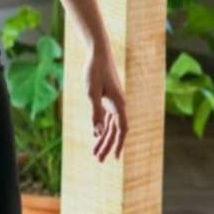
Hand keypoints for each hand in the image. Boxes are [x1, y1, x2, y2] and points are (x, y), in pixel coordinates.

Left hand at [85, 43, 127, 161]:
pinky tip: (97, 135)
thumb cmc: (94, 71)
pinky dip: (103, 128)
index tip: (115, 158)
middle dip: (107, 145)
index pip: (121, 130)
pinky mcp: (109, 98)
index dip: (118, 144)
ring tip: (95, 152)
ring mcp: (115, 101)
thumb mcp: (91, 93)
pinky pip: (108, 118)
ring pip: (111, 125)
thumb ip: (95, 113)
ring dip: (104, 139)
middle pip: (115, 130)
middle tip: (98, 160)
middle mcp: (119, 104)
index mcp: (119, 104)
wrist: (98, 53)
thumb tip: (98, 133)